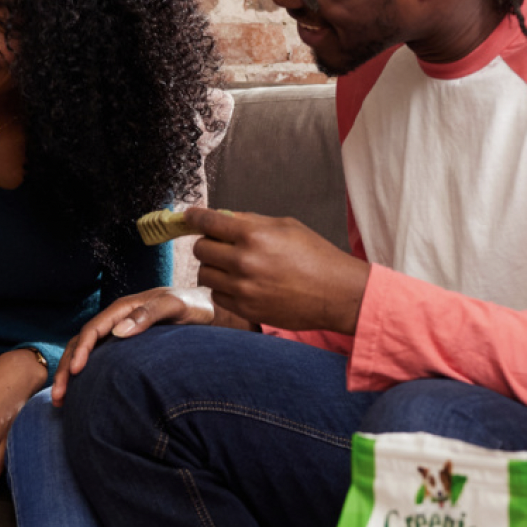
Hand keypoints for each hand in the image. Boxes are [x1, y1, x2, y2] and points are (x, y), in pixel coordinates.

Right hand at [50, 286, 213, 406]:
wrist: (207, 310)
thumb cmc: (193, 307)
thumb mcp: (175, 306)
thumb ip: (148, 314)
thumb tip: (118, 331)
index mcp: (122, 309)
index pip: (92, 330)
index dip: (81, 351)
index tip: (76, 372)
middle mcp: (115, 320)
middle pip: (80, 343)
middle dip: (66, 368)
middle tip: (59, 395)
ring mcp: (117, 333)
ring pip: (84, 353)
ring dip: (69, 374)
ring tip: (61, 400)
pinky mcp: (122, 347)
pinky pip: (96, 359)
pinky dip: (84, 376)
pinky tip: (81, 394)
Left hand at [187, 207, 369, 334]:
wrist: (338, 293)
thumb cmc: (316, 256)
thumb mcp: (286, 226)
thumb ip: (251, 221)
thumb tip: (223, 217)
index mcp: (254, 235)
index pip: (208, 222)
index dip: (194, 217)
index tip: (189, 216)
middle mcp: (244, 261)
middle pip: (200, 249)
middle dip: (207, 244)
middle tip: (220, 245)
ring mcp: (243, 288)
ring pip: (205, 274)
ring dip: (214, 268)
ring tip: (234, 267)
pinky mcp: (246, 310)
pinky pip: (217, 296)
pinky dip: (223, 289)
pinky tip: (241, 285)